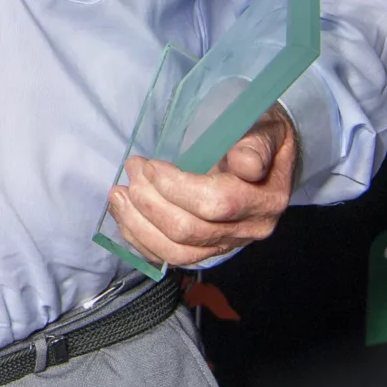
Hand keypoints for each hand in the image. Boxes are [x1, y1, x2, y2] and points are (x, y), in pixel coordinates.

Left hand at [106, 104, 297, 268]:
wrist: (268, 158)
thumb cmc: (261, 136)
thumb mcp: (265, 128)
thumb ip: (256, 144)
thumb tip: (247, 163)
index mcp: (267, 198)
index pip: (219, 203)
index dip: (177, 187)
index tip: (152, 165)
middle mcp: (250, 229)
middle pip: (190, 230)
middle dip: (150, 201)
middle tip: (132, 169)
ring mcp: (228, 244)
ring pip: (177, 251)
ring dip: (138, 224)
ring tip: (118, 194)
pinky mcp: (207, 251)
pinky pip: (169, 258)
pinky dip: (140, 240)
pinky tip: (124, 216)